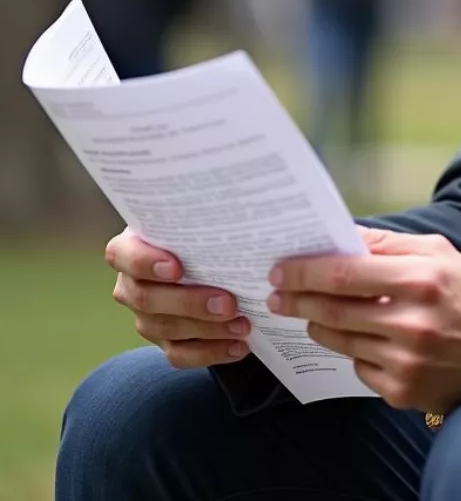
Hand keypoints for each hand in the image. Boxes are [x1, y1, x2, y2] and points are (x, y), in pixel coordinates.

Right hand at [107, 228, 249, 367]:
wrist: (207, 258)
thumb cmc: (200, 229)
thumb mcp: (197, 218)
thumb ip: (203, 215)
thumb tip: (234, 199)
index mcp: (130, 249)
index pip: (124, 256)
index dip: (145, 263)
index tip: (176, 267)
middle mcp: (131, 284)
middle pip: (148, 299)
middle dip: (190, 303)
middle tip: (229, 303)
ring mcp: (146, 316)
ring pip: (167, 329)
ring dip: (208, 330)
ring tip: (243, 325)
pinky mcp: (165, 341)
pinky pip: (180, 355)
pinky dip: (211, 352)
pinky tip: (239, 346)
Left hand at [268, 228, 460, 412]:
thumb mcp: (440, 253)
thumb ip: (391, 243)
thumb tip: (344, 237)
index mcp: (421, 279)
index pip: (345, 274)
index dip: (305, 271)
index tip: (281, 269)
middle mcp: (412, 322)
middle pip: (333, 310)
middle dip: (298, 299)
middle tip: (278, 293)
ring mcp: (405, 361)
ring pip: (340, 340)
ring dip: (318, 324)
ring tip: (311, 312)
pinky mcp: (402, 391)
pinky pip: (358, 367)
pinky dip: (353, 350)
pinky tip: (360, 338)